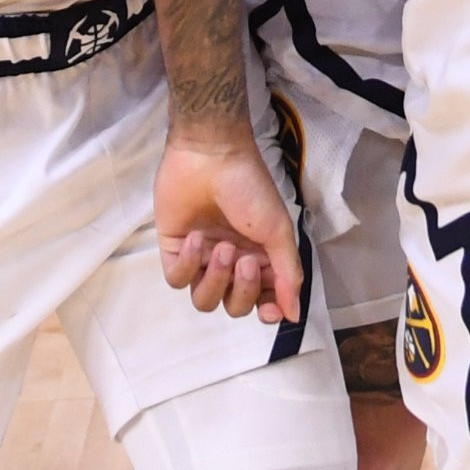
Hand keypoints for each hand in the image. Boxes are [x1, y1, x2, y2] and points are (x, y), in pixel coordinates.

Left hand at [156, 129, 300, 321]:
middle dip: (240, 290)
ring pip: (204, 299)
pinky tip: (197, 238)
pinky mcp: (174, 249)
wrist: (211, 154)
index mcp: (259, 258)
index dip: (265, 311)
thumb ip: (288, 275)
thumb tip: (295, 314)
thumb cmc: (249, 188)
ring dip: (214, 279)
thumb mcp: (278, 231)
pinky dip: (188, 264)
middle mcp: (231, 263)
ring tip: (221, 248)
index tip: (268, 308)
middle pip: (233, 305)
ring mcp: (201, 258)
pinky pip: (177, 279)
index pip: (262, 301)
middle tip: (244, 260)